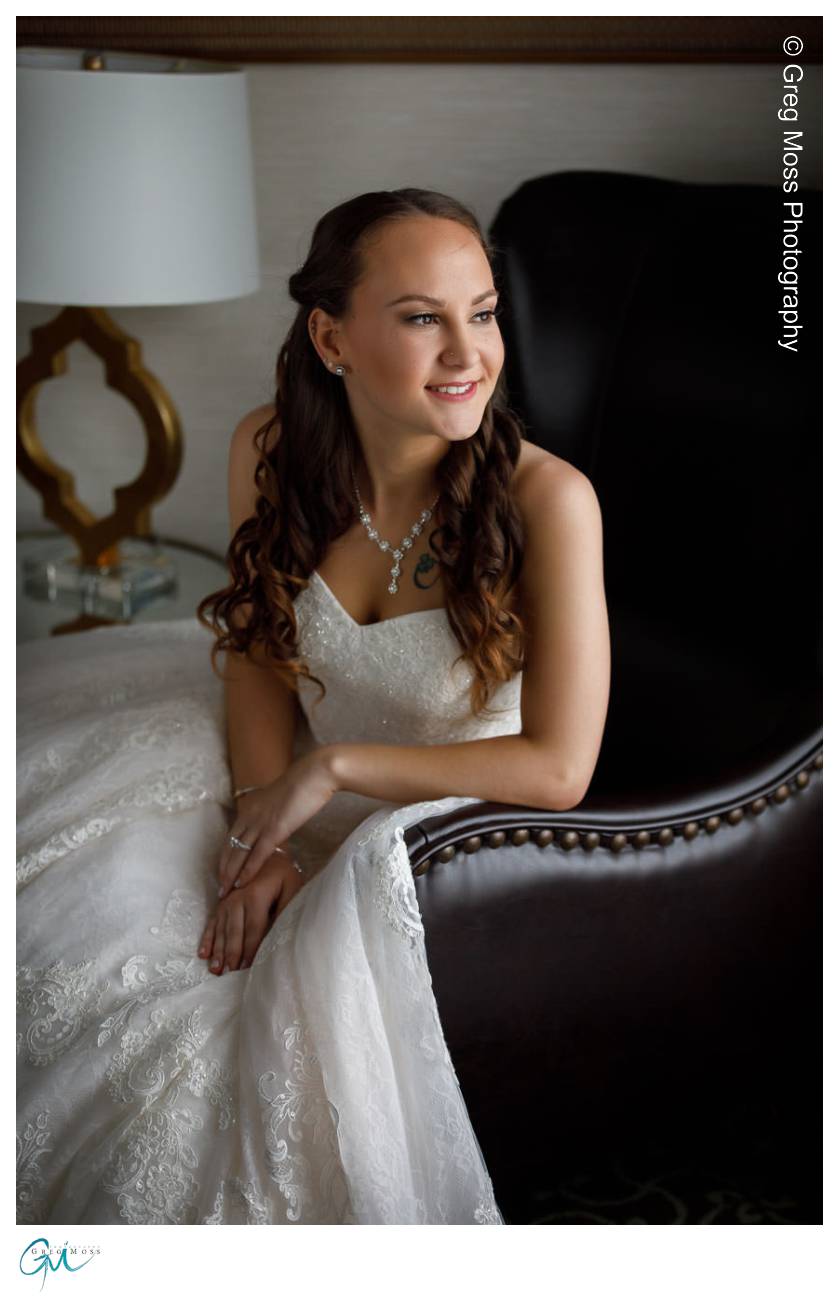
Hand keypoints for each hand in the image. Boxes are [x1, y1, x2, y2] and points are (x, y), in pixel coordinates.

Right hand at [198, 854, 302, 974]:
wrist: (266, 851)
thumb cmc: (283, 873)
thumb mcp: (292, 886)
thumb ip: (286, 908)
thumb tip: (281, 932)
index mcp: (256, 896)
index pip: (254, 929)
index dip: (251, 950)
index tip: (248, 968)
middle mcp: (237, 899)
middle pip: (234, 932)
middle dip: (231, 955)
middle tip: (228, 975)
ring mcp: (226, 900)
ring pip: (220, 930)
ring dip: (217, 951)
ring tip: (216, 970)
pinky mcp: (221, 902)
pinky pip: (211, 922)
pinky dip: (207, 939)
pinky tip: (203, 954)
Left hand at [218, 750, 336, 898]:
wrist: (314, 774)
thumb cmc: (304, 785)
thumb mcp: (280, 800)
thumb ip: (273, 813)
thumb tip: (275, 825)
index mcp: (251, 807)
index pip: (231, 836)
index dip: (225, 856)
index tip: (222, 871)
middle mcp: (250, 815)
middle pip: (230, 847)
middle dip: (223, 869)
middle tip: (220, 889)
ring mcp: (260, 823)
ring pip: (239, 853)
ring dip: (231, 875)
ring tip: (226, 892)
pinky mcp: (274, 830)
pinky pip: (256, 854)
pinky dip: (247, 871)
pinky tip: (242, 883)